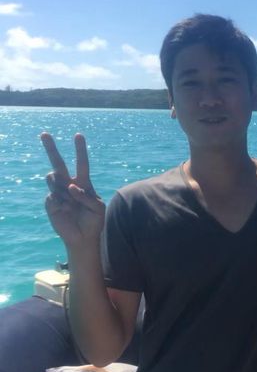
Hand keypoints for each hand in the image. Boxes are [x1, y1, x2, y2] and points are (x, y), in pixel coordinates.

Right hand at [42, 133, 104, 247]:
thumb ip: (86, 196)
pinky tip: (65, 210)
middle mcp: (69, 185)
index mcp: (84, 184)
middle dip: (51, 149)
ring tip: (69, 201)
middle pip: (59, 164)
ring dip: (60, 186)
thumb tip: (70, 186)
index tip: (78, 135)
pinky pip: (52, 196)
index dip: (80, 150)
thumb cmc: (94, 221)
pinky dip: (60, 202)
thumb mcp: (98, 208)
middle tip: (44, 134)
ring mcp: (58, 193)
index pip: (82, 163)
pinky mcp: (51, 203)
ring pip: (53, 178)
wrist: (84, 237)